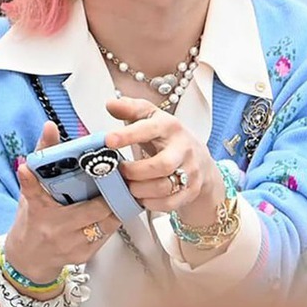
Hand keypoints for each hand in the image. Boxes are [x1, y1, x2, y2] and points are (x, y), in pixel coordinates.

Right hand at [5, 121, 120, 285]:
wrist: (28, 259)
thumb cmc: (32, 219)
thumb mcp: (31, 189)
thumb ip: (42, 156)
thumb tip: (49, 126)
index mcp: (38, 209)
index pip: (38, 192)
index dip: (44, 179)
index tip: (69, 166)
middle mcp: (55, 230)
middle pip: (91, 208)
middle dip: (109, 193)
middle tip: (123, 175)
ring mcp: (72, 245)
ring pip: (105, 222)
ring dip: (117, 206)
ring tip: (128, 189)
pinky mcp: (84, 255)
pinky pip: (107, 234)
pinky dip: (114, 219)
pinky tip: (120, 207)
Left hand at [105, 97, 224, 224]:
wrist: (199, 159)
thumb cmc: (167, 137)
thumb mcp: (151, 118)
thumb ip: (130, 110)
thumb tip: (110, 103)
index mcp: (169, 126)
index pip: (149, 128)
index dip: (128, 135)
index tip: (108, 140)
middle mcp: (183, 148)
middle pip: (161, 165)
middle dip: (135, 172)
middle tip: (120, 171)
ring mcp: (190, 171)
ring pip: (165, 186)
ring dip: (140, 189)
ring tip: (129, 186)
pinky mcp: (192, 190)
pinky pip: (170, 202)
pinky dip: (151, 202)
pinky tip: (142, 197)